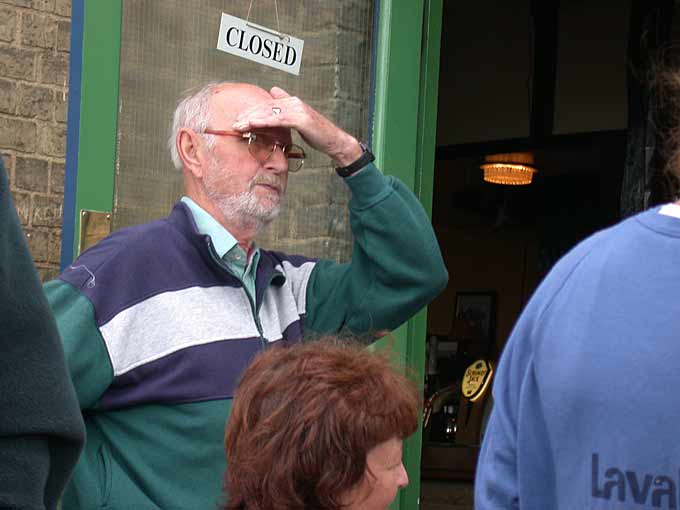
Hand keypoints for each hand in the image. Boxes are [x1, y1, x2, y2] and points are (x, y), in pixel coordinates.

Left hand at [232, 87, 363, 166]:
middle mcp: (293, 102)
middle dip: (248, 114)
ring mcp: (297, 109)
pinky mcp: (301, 118)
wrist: (333, 141)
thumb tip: (273, 91)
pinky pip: (278, 119)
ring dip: (252, 118)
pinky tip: (253, 125)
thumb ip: (286, 107)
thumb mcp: (299, 119)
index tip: (238, 118)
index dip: (252, 111)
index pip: (267, 104)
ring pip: (269, 112)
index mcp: (291, 102)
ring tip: (239, 125)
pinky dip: (264, 121)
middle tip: (233, 122)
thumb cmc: (316, 133)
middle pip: (265, 106)